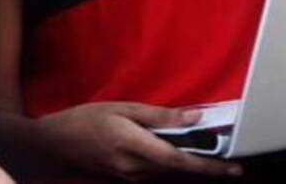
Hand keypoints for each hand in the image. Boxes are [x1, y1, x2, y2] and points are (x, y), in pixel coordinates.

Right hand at [37, 102, 242, 180]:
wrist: (51, 145)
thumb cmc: (84, 120)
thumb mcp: (121, 108)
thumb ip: (159, 116)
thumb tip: (193, 118)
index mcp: (135, 147)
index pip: (181, 160)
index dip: (210, 166)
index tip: (234, 167)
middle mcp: (135, 169)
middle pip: (180, 171)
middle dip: (207, 168)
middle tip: (233, 164)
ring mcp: (130, 178)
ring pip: (169, 174)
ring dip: (192, 168)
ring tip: (214, 159)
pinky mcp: (126, 179)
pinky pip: (156, 175)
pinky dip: (174, 167)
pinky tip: (182, 158)